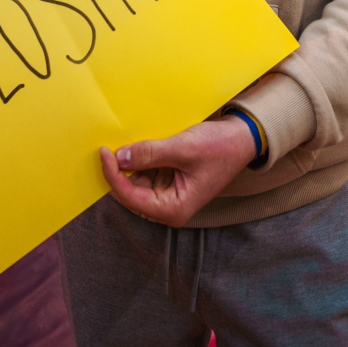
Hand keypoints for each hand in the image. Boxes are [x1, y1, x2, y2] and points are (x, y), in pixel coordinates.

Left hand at [99, 116, 256, 226]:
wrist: (242, 138)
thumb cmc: (220, 148)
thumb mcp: (184, 148)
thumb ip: (150, 154)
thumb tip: (120, 156)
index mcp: (173, 208)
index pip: (131, 197)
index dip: (114, 176)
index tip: (104, 152)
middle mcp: (169, 206)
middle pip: (130, 191)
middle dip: (119, 170)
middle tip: (107, 145)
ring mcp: (168, 193)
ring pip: (136, 180)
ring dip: (129, 162)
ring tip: (120, 140)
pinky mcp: (169, 179)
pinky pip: (146, 171)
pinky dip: (139, 158)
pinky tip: (134, 144)